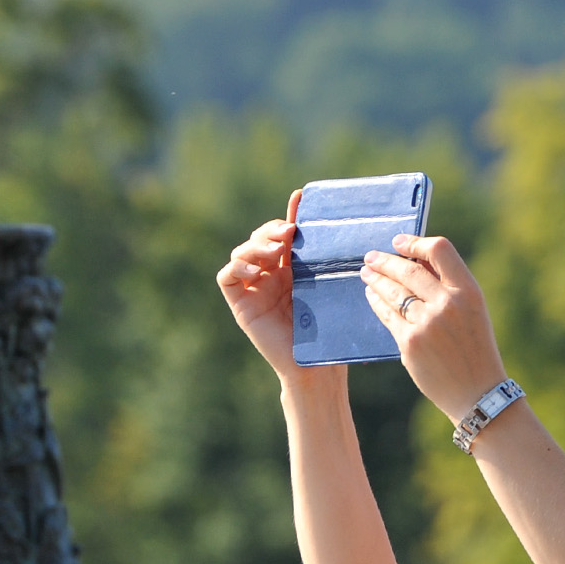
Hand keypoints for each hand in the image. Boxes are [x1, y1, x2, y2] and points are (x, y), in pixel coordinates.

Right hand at [218, 190, 344, 394]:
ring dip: (256, 245)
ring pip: (242, 252)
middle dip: (272, 229)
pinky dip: (236, 266)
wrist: (315, 366)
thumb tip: (338, 231)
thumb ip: (323, 259)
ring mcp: (253, 289)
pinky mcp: (240, 305)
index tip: (300, 198)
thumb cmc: (328, 331)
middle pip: (260, 238)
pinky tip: (255, 268)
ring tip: (276, 250)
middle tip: (290, 232)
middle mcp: (270, 276)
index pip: (285, 234)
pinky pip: (226, 277)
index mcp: (292, 270)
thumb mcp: (326, 287)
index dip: (290, 215)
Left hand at [360, 236, 506, 423]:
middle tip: (371, 258)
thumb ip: (450, 288)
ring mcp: (427, 324)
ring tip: (366, 274)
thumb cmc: (475, 350)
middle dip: (385, 261)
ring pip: (393, 292)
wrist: (478, 393)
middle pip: (408, 270)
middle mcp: (448, 304)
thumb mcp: (474, 312)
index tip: (398, 242)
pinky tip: (372, 297)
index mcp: (469, 292)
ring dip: (376, 280)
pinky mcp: (410, 343)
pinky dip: (377, 303)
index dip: (415, 242)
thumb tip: (414, 263)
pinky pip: (388, 315)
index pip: (440, 250)